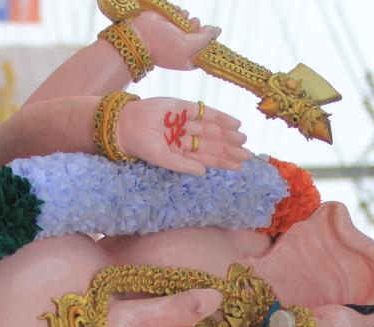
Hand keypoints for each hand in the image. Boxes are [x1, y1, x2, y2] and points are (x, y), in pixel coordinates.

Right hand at [119, 97, 249, 174]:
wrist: (126, 124)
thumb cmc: (142, 146)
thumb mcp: (163, 159)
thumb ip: (183, 165)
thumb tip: (204, 172)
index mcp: (181, 152)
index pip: (206, 158)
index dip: (222, 162)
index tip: (238, 166)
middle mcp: (185, 137)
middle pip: (212, 144)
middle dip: (229, 149)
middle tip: (247, 154)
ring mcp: (185, 122)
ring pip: (211, 129)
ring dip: (227, 134)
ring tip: (243, 140)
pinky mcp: (183, 107)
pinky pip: (205, 112)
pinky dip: (220, 117)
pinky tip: (235, 124)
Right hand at [131, 8, 218, 70]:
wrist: (140, 35)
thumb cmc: (164, 46)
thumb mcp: (189, 46)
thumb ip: (205, 38)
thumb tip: (218, 30)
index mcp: (189, 59)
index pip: (206, 49)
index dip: (208, 40)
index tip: (207, 33)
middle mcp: (183, 47)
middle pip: (200, 34)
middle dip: (198, 27)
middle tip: (192, 25)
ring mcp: (175, 34)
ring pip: (190, 21)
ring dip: (188, 18)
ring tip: (181, 20)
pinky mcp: (168, 22)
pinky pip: (180, 13)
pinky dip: (179, 12)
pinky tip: (174, 13)